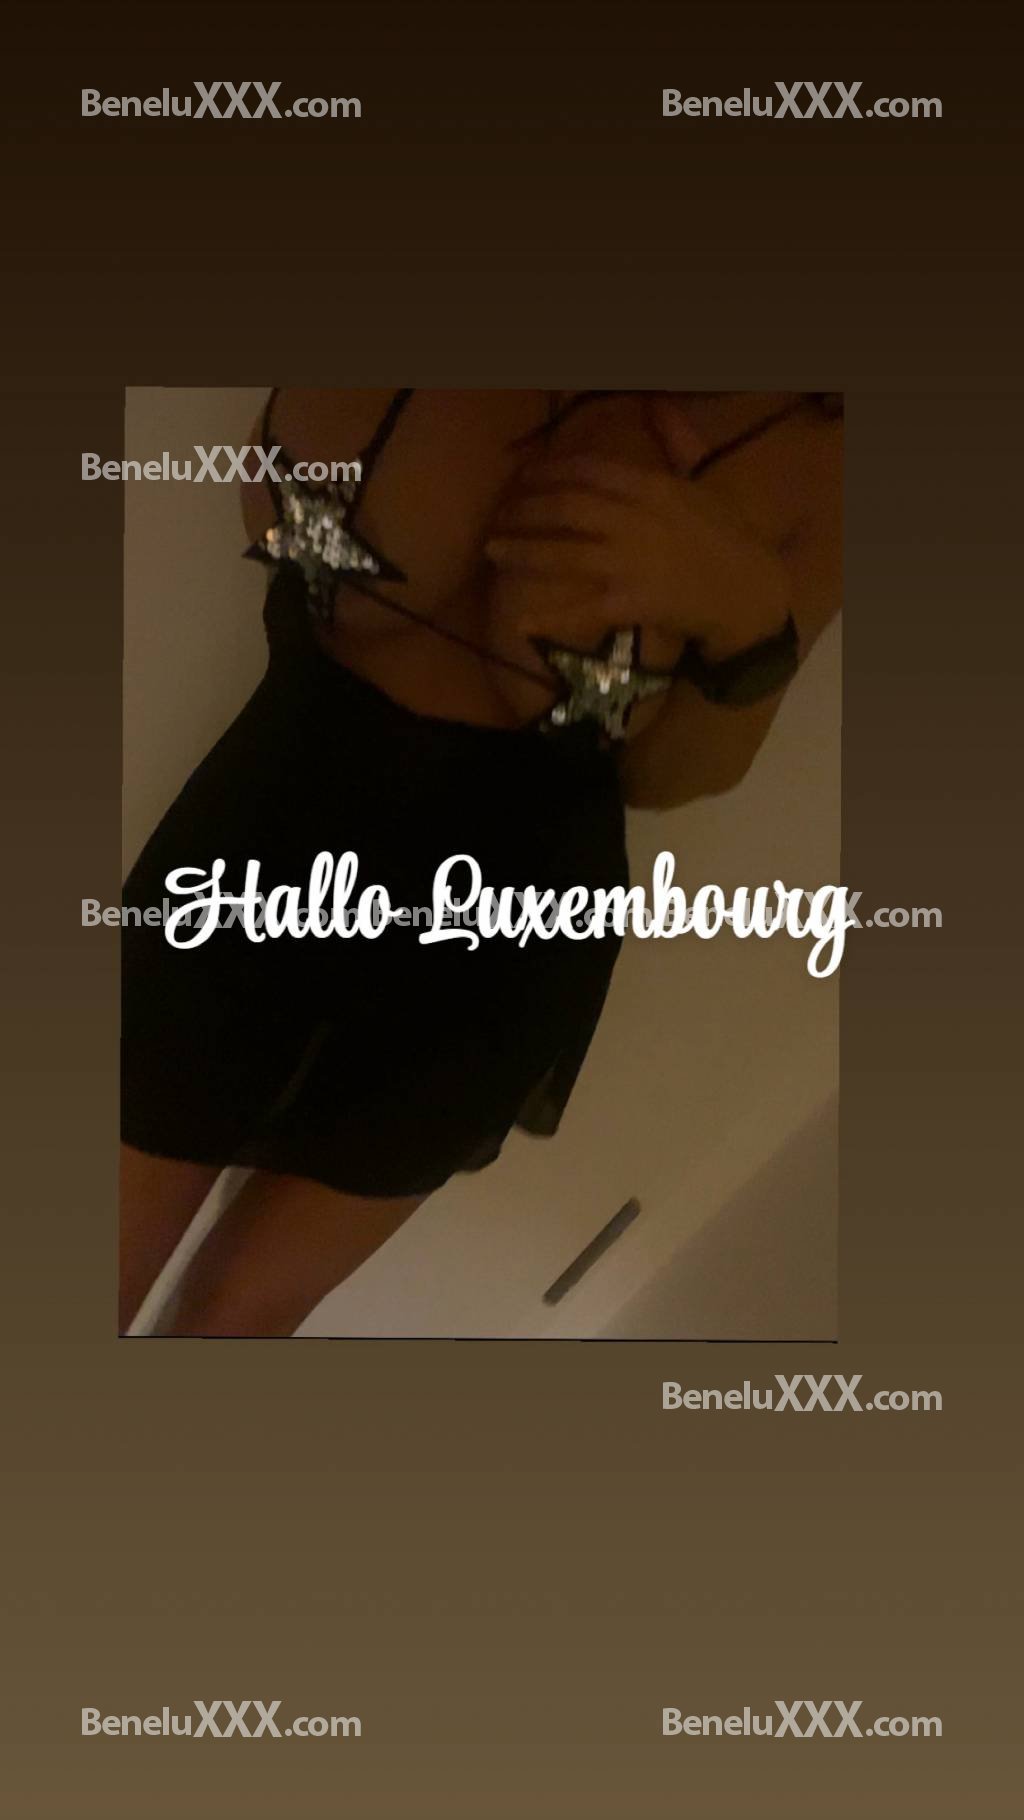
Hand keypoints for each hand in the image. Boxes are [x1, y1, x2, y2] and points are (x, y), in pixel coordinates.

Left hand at [484, 403, 791, 659]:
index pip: (589, 470)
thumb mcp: (704, 482)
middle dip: (527, 508)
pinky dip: (549, 618)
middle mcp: (633, 521)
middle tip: (500, 513)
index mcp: (651, 488)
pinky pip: (580, 610)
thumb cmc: (729, 536)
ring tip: (493, 550)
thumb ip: (677, 442)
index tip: (525, 474)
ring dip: (523, 550)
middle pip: (566, 508)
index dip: (551, 470)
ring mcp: (629, 563)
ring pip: (562, 553)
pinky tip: (520, 623)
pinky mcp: (629, 603)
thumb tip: (658, 404)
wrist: (748, 592)